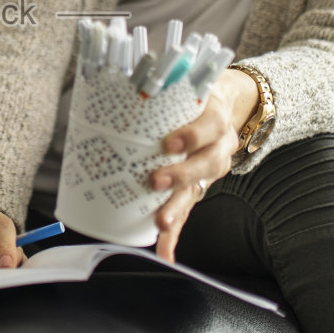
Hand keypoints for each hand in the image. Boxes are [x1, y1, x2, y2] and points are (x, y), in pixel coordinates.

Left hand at [148, 68, 258, 262]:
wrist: (226, 106)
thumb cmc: (193, 96)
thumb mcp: (185, 85)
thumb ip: (156, 86)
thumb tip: (107, 80)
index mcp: (215, 117)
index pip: (210, 125)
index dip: (192, 135)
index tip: (169, 142)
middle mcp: (219, 147)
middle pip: (206, 164)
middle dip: (181, 175)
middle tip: (155, 181)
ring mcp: (210, 171)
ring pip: (198, 191)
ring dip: (178, 209)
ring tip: (160, 223)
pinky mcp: (200, 189)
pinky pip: (189, 212)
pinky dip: (177, 236)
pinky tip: (165, 252)